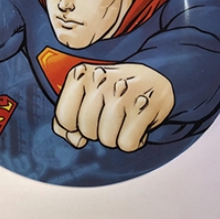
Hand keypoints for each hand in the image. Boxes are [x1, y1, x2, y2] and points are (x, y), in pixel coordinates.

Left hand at [52, 63, 173, 151]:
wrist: (155, 80)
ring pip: (107, 139)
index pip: (64, 118)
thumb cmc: (113, 92)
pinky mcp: (147, 105)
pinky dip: (134, 141)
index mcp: (80, 74)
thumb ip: (66, 117)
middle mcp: (101, 79)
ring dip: (116, 137)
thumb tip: (76, 140)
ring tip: (125, 119)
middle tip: (112, 116)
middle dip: (97, 131)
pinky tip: (138, 124)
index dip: (75, 125)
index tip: (89, 115)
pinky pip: (127, 144)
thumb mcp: (85, 95)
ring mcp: (124, 91)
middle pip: (86, 130)